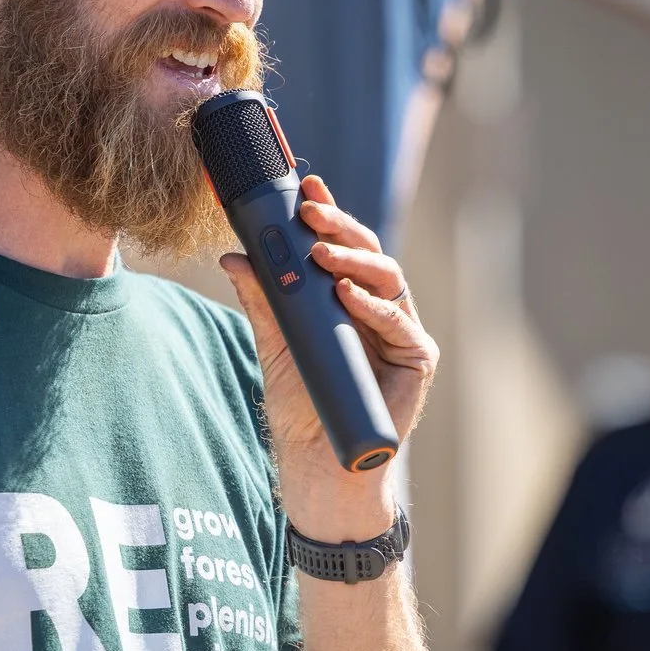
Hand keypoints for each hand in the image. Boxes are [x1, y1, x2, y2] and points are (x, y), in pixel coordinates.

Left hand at [221, 175, 436, 536]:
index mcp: (349, 299)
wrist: (317, 464)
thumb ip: (261, 301)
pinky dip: (374, 307)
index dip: (328, 213)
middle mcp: (379, 308)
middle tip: (311, 211)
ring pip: (388, 278)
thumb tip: (233, 256)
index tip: (306, 186)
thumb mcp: (274, 344)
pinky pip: (400, 324)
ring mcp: (401, 332)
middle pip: (368, 253)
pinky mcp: (416, 360)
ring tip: (321, 253)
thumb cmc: (301, 406)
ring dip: (354, 259)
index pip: (341, 247)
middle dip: (340, 227)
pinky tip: (348, 295)